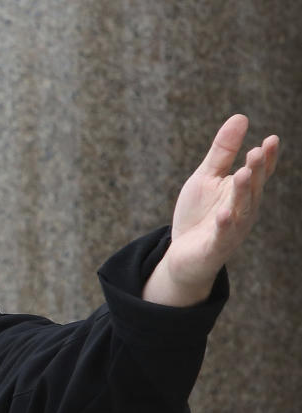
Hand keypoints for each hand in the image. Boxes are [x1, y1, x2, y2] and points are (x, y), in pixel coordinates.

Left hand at [145, 114, 279, 305]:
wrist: (183, 254)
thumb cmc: (198, 214)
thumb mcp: (207, 178)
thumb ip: (223, 151)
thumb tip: (241, 117)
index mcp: (243, 192)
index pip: (259, 173)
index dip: (266, 158)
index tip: (271, 139)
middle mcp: (243, 209)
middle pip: (252, 188)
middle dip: (255, 171)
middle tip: (256, 151)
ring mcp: (232, 229)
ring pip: (241, 209)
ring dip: (242, 192)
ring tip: (242, 173)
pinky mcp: (215, 246)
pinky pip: (223, 235)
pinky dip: (225, 225)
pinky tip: (224, 213)